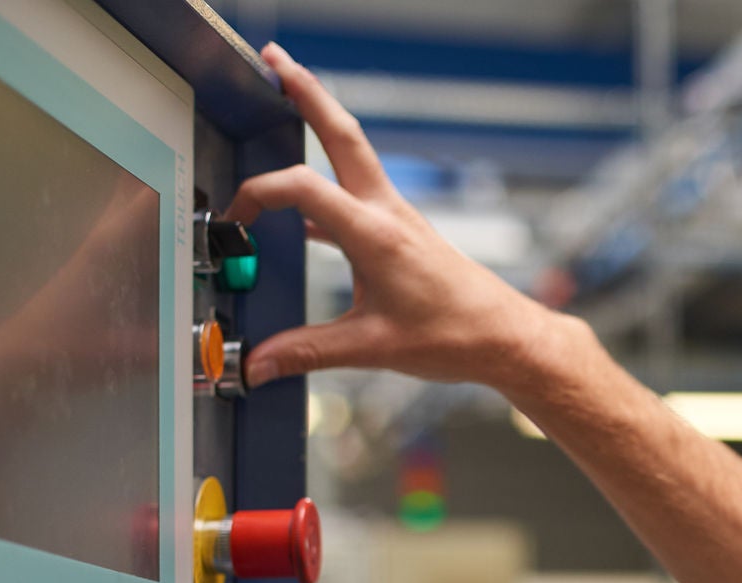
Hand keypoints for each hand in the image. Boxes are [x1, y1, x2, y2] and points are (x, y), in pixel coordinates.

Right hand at [227, 44, 549, 389]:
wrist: (505, 337)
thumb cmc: (455, 336)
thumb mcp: (373, 349)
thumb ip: (309, 352)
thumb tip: (260, 364)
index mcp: (376, 234)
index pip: (302, 188)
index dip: (259, 195)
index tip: (235, 219)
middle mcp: (387, 213)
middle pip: (341, 134)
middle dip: (306, 92)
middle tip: (272, 59)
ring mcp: (397, 218)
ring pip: (353, 155)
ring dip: (320, 124)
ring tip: (287, 96)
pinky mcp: (402, 232)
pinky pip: (356, 195)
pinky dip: (328, 187)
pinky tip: (304, 214)